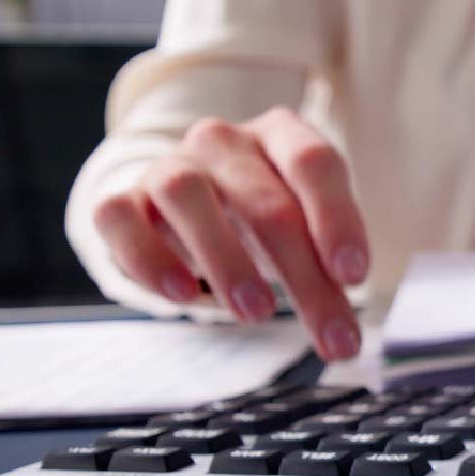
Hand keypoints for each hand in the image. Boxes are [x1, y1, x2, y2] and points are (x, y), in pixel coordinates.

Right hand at [89, 107, 370, 360]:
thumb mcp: (304, 238)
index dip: (337, 219)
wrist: (186, 206)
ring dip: (224, 258)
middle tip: (329, 334)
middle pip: (264, 201)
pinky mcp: (124, 200)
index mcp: (279, 136)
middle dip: (302, 273)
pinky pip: (120, 216)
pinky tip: (182, 295)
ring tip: (256, 313)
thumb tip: (345, 339)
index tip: (354, 277)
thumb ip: (326, 277)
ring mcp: (169, 166)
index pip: (314, 163)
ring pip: (186, 194)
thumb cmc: (258, 220)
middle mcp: (222, 141)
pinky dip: (149, 256)